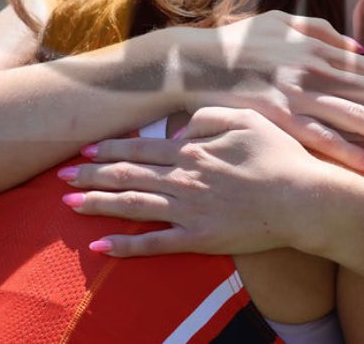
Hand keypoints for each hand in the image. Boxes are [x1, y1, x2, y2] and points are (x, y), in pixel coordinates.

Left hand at [61, 107, 350, 256]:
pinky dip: (124, 246)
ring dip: (97, 204)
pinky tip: (99, 247)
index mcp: (193, 150)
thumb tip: (180, 127)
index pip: (141, 147)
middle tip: (61, 175)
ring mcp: (187, 211)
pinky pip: (153, 244)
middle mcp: (183, 179)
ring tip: (68, 204)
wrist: (303, 199)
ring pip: (131, 205)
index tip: (84, 148)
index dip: (110, 147)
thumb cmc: (281, 156)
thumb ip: (209, 117)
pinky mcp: (197, 239)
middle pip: (127, 176)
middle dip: (90, 174)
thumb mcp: (248, 119)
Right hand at [171, 10, 363, 169]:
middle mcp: (314, 70)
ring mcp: (296, 95)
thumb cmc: (237, 43)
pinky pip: (321, 139)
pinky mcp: (277, 118)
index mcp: (319, 50)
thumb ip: (320, 32)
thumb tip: (358, 47)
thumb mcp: (280, 23)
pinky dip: (350, 153)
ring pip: (354, 117)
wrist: (189, 62)